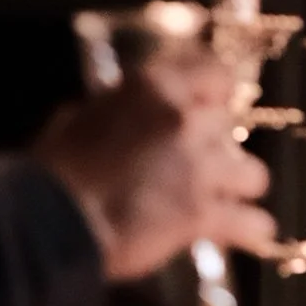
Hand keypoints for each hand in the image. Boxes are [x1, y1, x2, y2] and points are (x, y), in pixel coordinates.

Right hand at [35, 61, 272, 281]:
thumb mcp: (78, 122)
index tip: (214, 102)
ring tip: (228, 199)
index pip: (213, 71)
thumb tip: (117, 111)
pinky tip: (247, 234)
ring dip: (240, 186)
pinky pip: (251, 222)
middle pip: (229, 127)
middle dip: (217, 146)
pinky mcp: (203, 214)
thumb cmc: (53, 172)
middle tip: (203, 162)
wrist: (51, 222)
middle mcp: (182, 119)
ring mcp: (198, 167)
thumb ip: (111, 112)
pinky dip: (251, 229)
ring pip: (253, 174)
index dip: (217, 91)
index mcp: (152, 88)